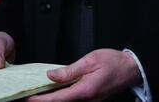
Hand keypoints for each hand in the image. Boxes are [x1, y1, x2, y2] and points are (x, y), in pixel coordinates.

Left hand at [26, 48, 140, 100]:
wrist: (131, 68)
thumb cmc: (114, 62)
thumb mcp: (90, 60)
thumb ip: (69, 70)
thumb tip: (51, 76)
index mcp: (85, 90)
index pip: (57, 99)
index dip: (41, 99)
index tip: (28, 97)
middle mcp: (87, 99)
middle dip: (44, 100)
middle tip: (29, 95)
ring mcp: (90, 100)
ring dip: (53, 98)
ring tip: (39, 92)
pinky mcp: (92, 98)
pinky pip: (74, 99)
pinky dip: (63, 96)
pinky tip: (56, 90)